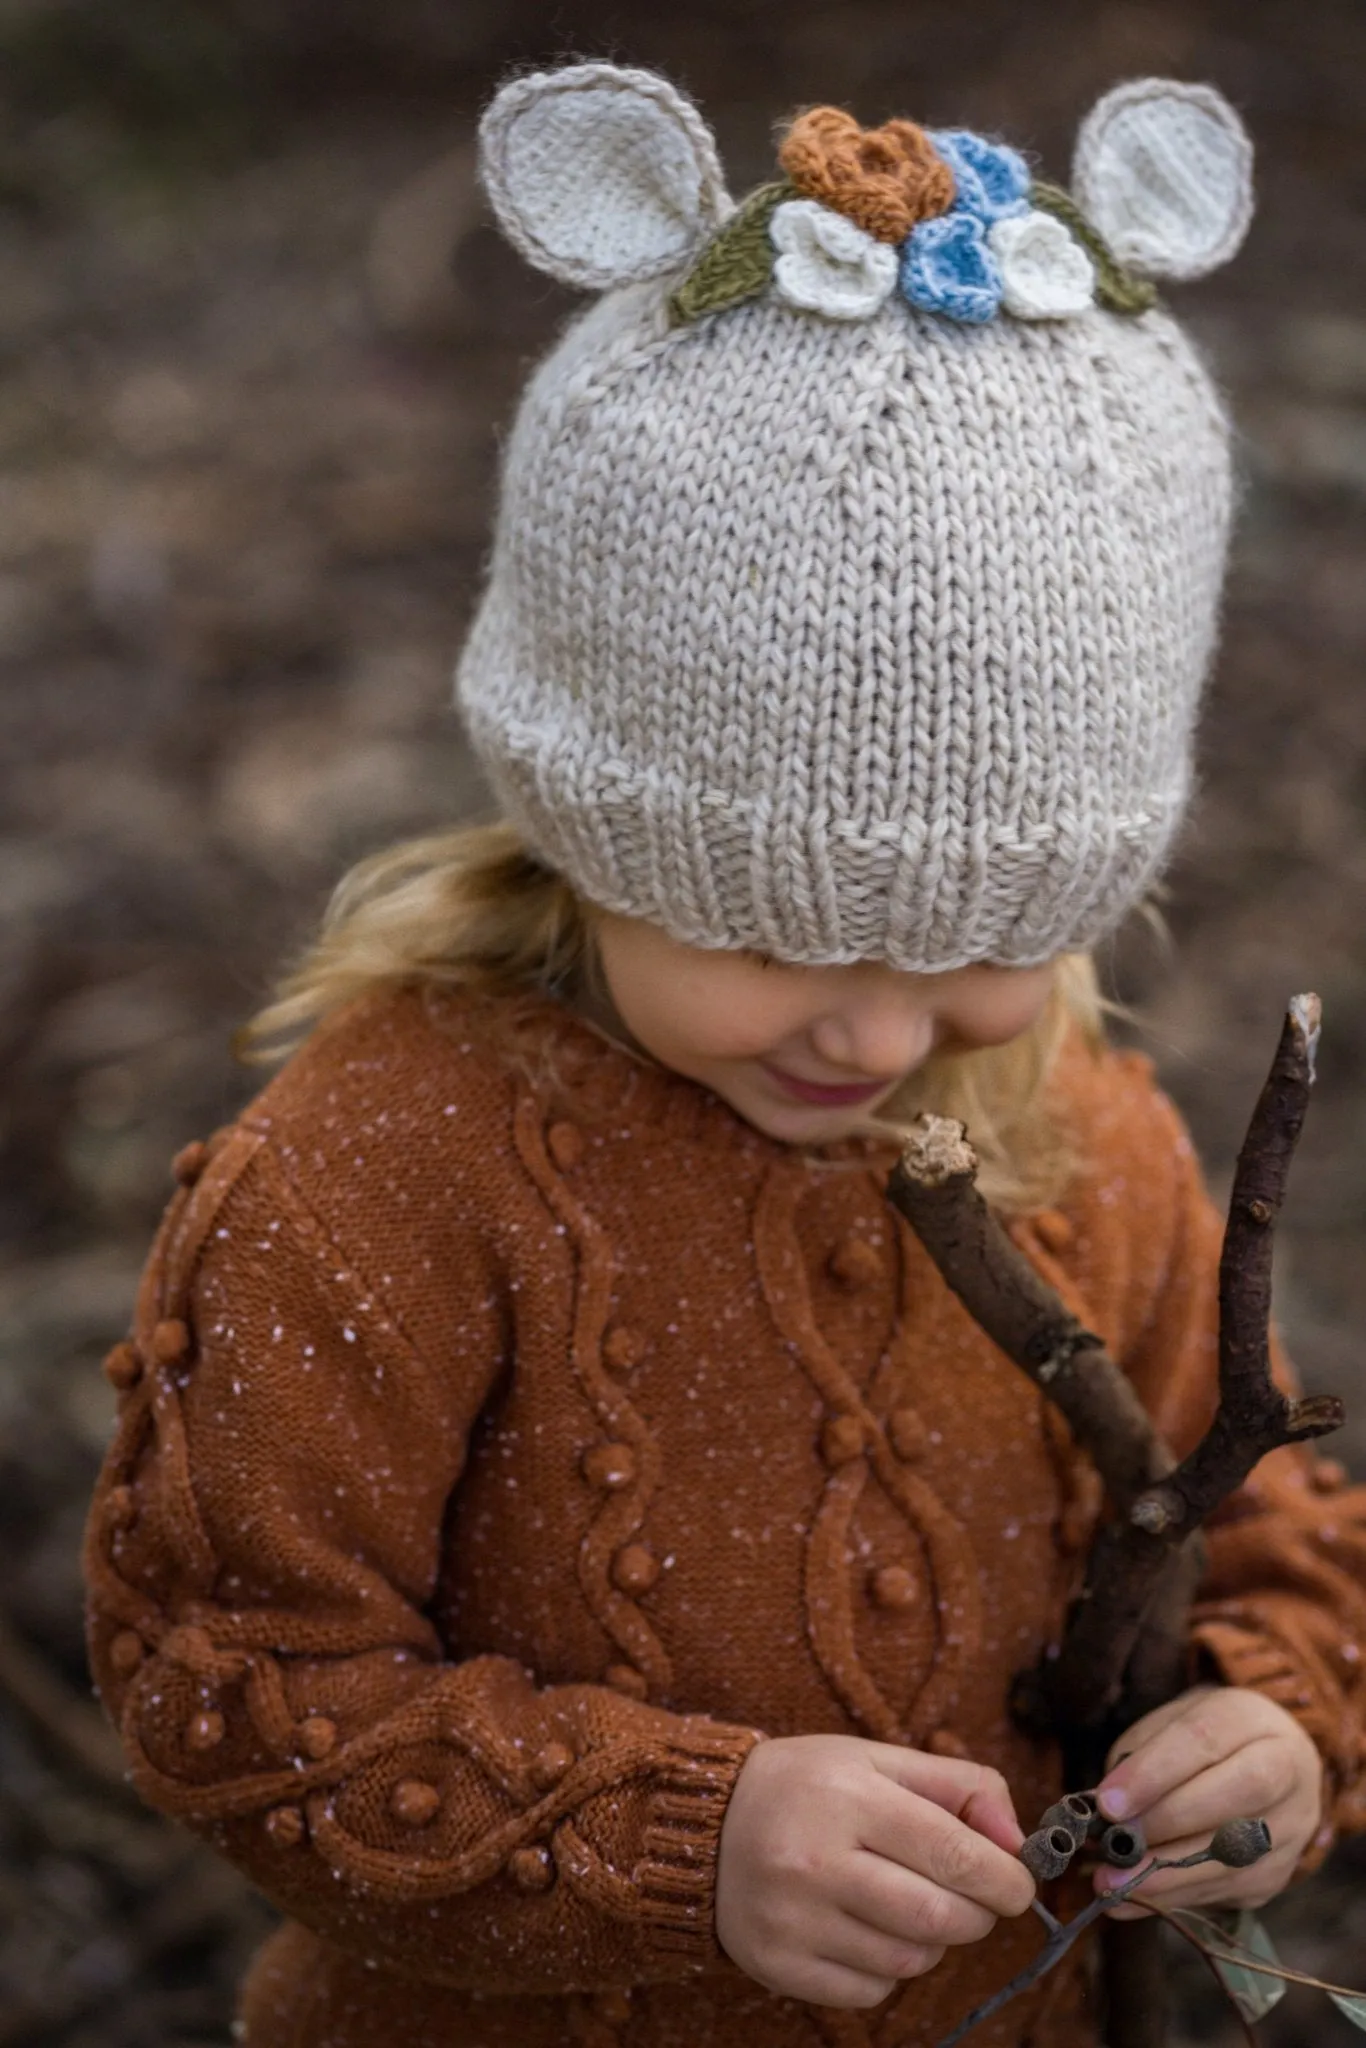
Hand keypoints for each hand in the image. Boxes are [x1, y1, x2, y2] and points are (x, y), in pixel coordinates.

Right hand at [715, 1733, 1035, 2008]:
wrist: (700, 1823)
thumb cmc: (805, 1786)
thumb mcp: (874, 1759)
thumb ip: (956, 1785)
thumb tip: (1016, 1839)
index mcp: (847, 1797)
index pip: (955, 1854)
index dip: (1006, 1878)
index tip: (1018, 1884)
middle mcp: (816, 1860)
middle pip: (939, 1917)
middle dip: (976, 1914)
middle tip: (970, 1898)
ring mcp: (793, 1919)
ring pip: (909, 1961)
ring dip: (931, 1942)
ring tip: (906, 1905)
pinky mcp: (778, 1965)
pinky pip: (869, 1992)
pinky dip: (886, 1971)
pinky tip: (865, 1930)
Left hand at [1094, 1684, 1322, 1918]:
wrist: (1272, 1767)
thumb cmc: (1204, 1742)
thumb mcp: (1171, 1726)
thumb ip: (1141, 1758)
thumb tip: (1104, 1810)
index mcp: (1251, 1719)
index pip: (1203, 1739)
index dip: (1153, 1773)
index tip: (1107, 1803)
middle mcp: (1287, 1771)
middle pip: (1236, 1793)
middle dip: (1167, 1821)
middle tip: (1112, 1841)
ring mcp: (1290, 1828)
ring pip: (1235, 1855)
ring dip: (1167, 1874)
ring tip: (1112, 1882)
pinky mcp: (1279, 1873)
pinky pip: (1227, 1890)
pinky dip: (1173, 1897)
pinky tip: (1130, 1898)